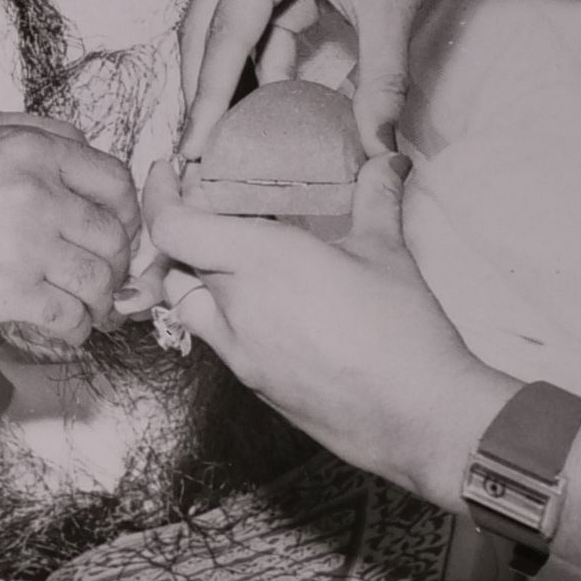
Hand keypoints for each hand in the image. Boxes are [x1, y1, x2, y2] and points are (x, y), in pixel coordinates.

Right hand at [0, 125, 138, 347]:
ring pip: (98, 280)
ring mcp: (28, 244)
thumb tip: (83, 186)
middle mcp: (40, 193)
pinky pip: (69, 316)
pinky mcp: (11, 291)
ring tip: (89, 308)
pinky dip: (77, 329)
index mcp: (35, 151)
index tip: (119, 232)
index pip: (115, 182)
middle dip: (116, 265)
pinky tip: (67, 328)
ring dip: (100, 301)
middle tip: (106, 278)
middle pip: (113, 236)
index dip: (127, 214)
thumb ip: (39, 157)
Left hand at [141, 155, 514, 508]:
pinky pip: (218, 340)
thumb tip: (388, 160)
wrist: (421, 420)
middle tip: (216, 211)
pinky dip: (224, 314)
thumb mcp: (387, 251)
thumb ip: (375, 197)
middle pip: (180, 262)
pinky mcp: (253, 384)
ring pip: (190, 304)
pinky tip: (263, 306)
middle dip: (190, 233)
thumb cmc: (402, 330)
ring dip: (199, 277)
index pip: (173, 227)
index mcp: (259, 262)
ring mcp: (239, 352)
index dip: (159, 196)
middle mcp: (236, 306)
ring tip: (236, 259)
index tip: (168, 172)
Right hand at [179, 0, 468, 159]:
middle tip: (195, 148)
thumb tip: (378, 146)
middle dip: (199, 88)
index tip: (195, 145)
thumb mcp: (394, 12)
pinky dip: (255, 63)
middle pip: (204, 28)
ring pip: (220, 27)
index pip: (228, 33)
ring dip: (224, 77)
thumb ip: (382, 82)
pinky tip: (262, 100)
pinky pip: (251, 24)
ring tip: (219, 131)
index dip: (209, 95)